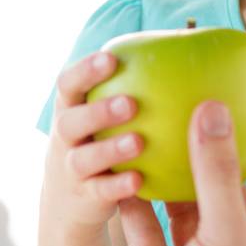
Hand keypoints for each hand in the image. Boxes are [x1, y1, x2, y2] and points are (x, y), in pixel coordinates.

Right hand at [41, 50, 145, 234]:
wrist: (71, 200)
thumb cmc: (101, 140)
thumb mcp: (104, 116)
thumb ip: (130, 88)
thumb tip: (180, 45)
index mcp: (71, 109)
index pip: (68, 84)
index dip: (85, 70)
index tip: (111, 58)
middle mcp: (65, 137)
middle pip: (70, 120)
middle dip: (98, 110)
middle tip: (131, 103)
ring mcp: (70, 170)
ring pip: (83, 158)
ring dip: (109, 149)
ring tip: (138, 142)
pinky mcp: (83, 199)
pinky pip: (99, 192)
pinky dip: (116, 186)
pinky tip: (140, 180)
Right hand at [93, 100, 245, 245]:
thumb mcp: (223, 243)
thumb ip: (220, 176)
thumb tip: (215, 111)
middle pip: (239, 194)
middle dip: (225, 151)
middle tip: (211, 103)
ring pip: (189, 208)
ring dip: (177, 173)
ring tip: (163, 128)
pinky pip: (149, 228)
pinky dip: (137, 200)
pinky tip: (125, 168)